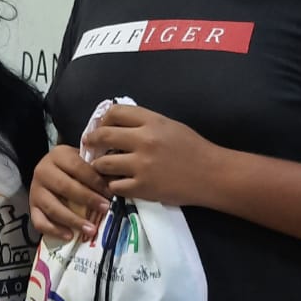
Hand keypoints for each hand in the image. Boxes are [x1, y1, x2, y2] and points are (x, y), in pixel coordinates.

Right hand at [30, 144, 111, 240]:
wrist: (51, 170)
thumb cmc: (73, 167)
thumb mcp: (83, 161)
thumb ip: (97, 170)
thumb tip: (116, 185)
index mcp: (58, 155)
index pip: (78, 167)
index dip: (95, 180)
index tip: (110, 192)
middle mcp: (43, 171)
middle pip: (65, 187)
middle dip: (87, 199)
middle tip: (105, 209)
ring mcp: (35, 191)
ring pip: (53, 207)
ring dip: (73, 220)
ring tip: (91, 230)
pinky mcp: (32, 207)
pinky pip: (40, 222)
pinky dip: (54, 230)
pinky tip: (70, 236)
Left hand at [83, 104, 217, 206]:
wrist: (212, 175)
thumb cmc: (193, 148)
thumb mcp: (170, 126)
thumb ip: (146, 123)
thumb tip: (119, 122)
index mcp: (152, 121)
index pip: (115, 112)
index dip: (103, 118)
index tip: (100, 126)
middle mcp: (144, 141)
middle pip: (103, 136)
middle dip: (91, 140)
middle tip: (88, 145)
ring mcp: (141, 165)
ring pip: (103, 164)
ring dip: (99, 166)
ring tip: (101, 167)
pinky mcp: (142, 188)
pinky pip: (114, 186)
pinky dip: (112, 185)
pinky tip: (116, 183)